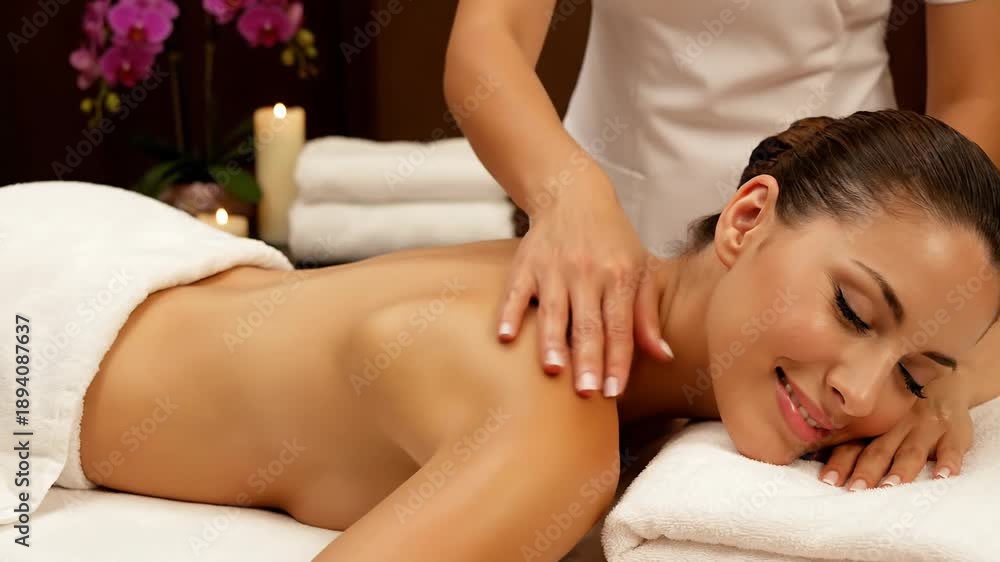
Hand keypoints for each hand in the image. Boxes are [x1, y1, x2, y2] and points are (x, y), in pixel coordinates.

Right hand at [496, 173, 672, 397]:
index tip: (615, 392)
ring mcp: (554, 268)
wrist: (573, 194)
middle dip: (589, 359)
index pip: (620, 327)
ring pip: (554, 311)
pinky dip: (509, 313)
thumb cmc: (612, 240)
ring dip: (552, 341)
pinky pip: (515, 291)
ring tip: (553, 371)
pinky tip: (505, 337)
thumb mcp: (639, 269)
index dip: (618, 361)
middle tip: (588, 393)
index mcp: (620, 276)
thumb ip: (647, 315)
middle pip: (589, 323)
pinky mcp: (526, 263)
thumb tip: (663, 356)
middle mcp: (588, 272)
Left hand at [817, 375, 973, 489]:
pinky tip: (942, 475)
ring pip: (911, 451)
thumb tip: (814, 455)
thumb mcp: (876, 415)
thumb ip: (851, 435)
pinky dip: (948, 461)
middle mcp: (896, 425)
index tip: (827, 480)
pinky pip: (953, 447)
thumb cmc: (900, 405)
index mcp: (874, 424)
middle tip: (855, 489)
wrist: (944, 378)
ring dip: (901, 470)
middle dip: (866, 471)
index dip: (840, 462)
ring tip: (890, 486)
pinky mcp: (954, 430)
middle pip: (879, 450)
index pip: (853, 445)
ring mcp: (926, 427)